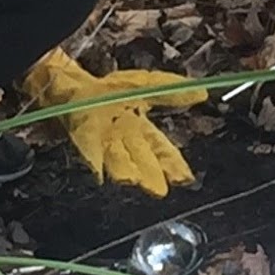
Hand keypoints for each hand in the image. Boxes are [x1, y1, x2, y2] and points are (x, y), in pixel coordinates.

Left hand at [22, 50, 206, 196]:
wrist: (72, 87)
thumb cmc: (108, 91)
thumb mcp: (144, 85)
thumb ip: (170, 91)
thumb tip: (202, 92)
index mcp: (140, 131)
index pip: (161, 151)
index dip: (173, 165)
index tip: (184, 179)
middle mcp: (123, 140)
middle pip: (140, 158)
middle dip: (149, 173)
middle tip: (158, 189)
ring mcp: (102, 140)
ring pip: (117, 157)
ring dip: (124, 169)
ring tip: (131, 179)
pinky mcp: (82, 136)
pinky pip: (90, 147)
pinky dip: (95, 158)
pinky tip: (98, 168)